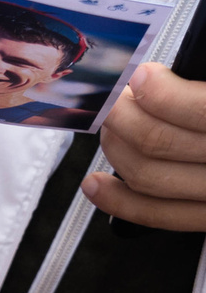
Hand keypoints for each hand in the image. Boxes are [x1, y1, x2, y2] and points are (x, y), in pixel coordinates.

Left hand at [91, 64, 205, 230]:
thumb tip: (165, 79)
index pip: (196, 109)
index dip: (158, 90)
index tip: (143, 76)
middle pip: (160, 142)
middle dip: (124, 115)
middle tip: (117, 98)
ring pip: (150, 178)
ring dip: (116, 149)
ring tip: (110, 126)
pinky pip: (158, 216)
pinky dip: (118, 201)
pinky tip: (96, 183)